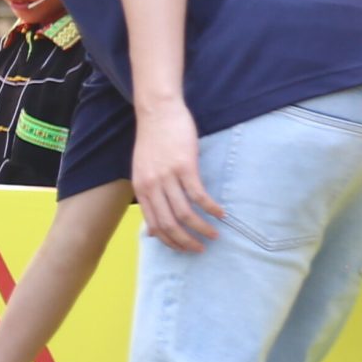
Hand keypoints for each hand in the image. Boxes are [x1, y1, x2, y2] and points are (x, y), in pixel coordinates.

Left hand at [132, 96, 221, 250]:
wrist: (157, 112)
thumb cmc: (154, 141)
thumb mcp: (143, 171)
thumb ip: (149, 198)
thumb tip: (151, 231)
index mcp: (141, 189)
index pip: (155, 225)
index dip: (170, 241)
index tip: (184, 249)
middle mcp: (152, 186)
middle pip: (169, 224)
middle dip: (186, 241)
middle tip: (201, 248)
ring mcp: (167, 177)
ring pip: (185, 214)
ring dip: (202, 228)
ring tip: (215, 235)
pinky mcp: (184, 166)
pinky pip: (199, 195)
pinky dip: (211, 208)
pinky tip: (221, 214)